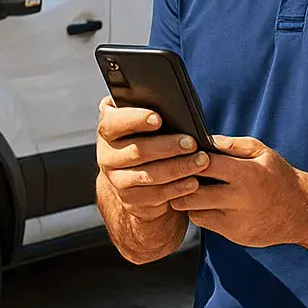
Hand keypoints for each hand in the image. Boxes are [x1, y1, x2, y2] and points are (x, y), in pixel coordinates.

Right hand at [95, 96, 204, 222]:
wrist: (134, 175)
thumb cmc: (145, 139)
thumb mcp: (142, 123)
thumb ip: (148, 111)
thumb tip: (173, 107)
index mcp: (107, 130)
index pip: (113, 122)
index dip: (135, 119)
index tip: (158, 119)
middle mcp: (107, 156)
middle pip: (137, 151)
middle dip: (167, 146)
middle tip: (191, 143)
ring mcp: (116, 180)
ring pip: (149, 175)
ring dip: (178, 168)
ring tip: (201, 161)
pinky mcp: (130, 200)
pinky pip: (156, 195)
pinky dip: (177, 189)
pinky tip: (193, 182)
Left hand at [169, 135, 307, 248]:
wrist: (301, 212)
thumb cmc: (278, 177)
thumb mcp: (262, 153)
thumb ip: (233, 145)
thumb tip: (205, 140)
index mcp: (246, 173)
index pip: (204, 164)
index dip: (188, 159)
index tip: (180, 155)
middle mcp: (240, 198)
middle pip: (193, 192)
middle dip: (179, 183)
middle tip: (172, 174)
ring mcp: (236, 219)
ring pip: (194, 210)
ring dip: (185, 199)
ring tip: (185, 188)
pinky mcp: (234, 234)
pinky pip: (204, 223)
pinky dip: (199, 212)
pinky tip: (201, 202)